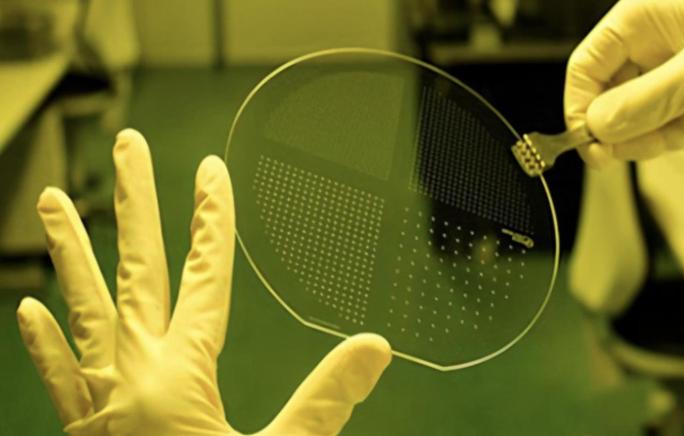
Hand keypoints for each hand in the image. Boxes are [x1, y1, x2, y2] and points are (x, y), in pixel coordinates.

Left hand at [16, 129, 391, 434]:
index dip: (210, 221)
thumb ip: (323, 402)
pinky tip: (29, 311)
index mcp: (178, 376)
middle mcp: (130, 375)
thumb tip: (375, 346)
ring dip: (69, 252)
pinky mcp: (81, 431)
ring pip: (81, 308)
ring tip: (56, 200)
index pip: (202, 278)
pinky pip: (57, 374)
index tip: (209, 171)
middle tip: (128, 143)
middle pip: (132, 270)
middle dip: (133, 202)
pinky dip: (45, 340)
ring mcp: (97, 401)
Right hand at [564, 0, 683, 166]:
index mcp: (646, 12)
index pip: (587, 63)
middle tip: (624, 152)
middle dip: (615, 125)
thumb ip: (644, 102)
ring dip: (642, 132)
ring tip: (670, 137)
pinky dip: (663, 130)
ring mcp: (676, 58)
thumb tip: (598, 125)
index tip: (587, 142)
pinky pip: (659, 111)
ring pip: (632, 105)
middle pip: (606, 88)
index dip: (580, 106)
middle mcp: (656, 33)